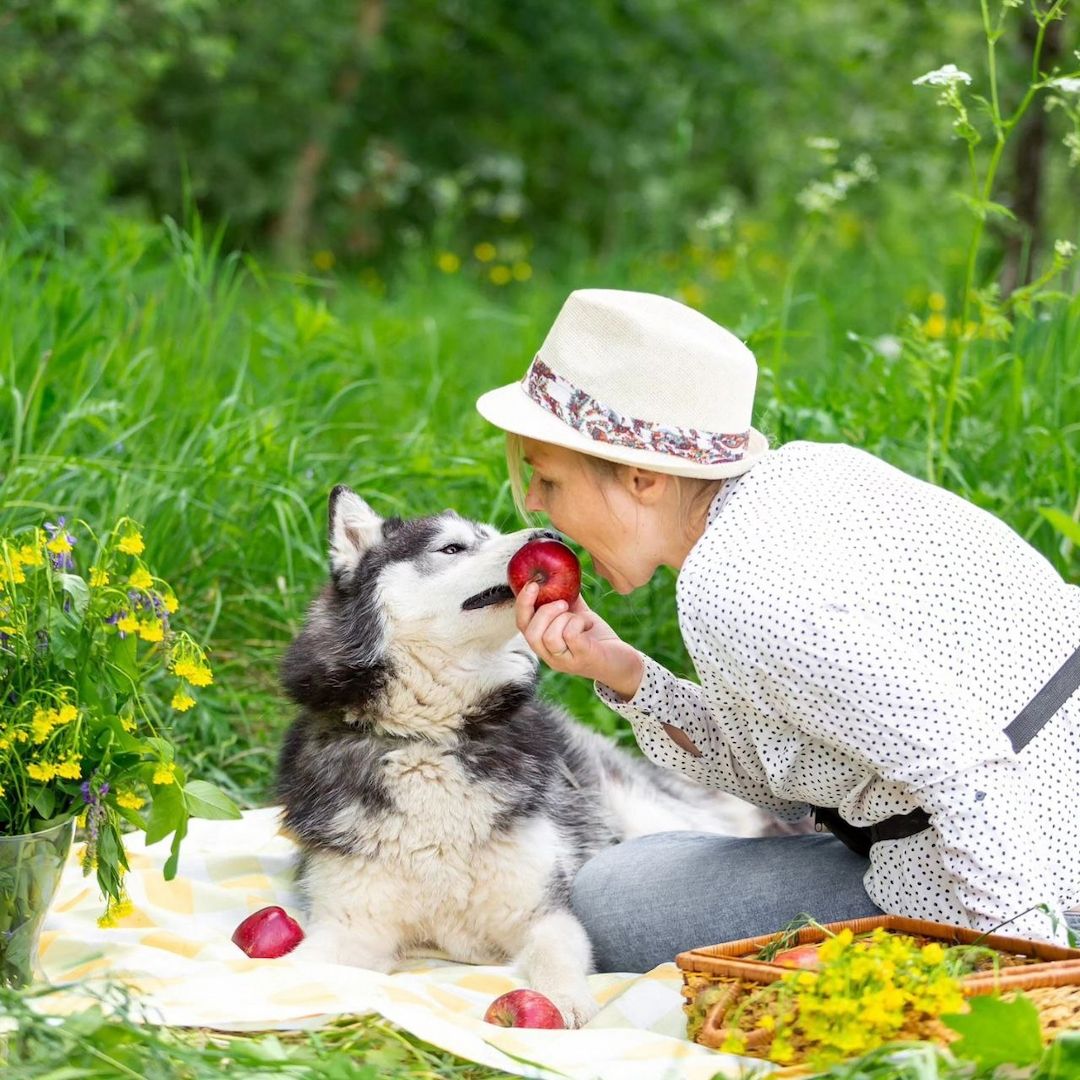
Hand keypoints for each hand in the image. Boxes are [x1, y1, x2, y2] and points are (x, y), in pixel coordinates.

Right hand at [514, 583, 642, 698]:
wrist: (622, 662)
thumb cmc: (597, 638)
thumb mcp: (578, 616)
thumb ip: (567, 599)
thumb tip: (561, 572)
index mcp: (544, 644)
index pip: (522, 625)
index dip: (522, 604)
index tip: (533, 584)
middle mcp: (550, 656)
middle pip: (530, 633)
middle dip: (544, 612)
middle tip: (563, 603)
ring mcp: (565, 661)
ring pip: (549, 636)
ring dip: (564, 618)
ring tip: (579, 618)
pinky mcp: (582, 659)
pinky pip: (570, 636)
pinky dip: (578, 623)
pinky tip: (588, 625)